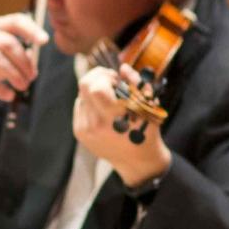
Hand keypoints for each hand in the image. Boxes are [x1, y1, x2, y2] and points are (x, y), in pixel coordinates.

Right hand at [0, 13, 48, 113]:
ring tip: (22, 86)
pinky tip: (8, 95)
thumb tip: (32, 64)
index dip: (31, 30)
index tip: (45, 41)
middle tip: (32, 78)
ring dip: (13, 74)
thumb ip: (19, 56)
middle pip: (7, 43)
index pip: (15, 21)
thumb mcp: (2, 55)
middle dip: (23, 62)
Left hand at [72, 64, 171, 187]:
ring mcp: (85, 129)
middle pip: (84, 85)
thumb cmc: (145, 130)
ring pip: (81, 95)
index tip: (116, 80)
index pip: (95, 87)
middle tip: (110, 82)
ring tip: (109, 99)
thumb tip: (122, 67)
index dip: (104, 76)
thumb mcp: (148, 106)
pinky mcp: (79, 133)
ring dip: (94, 91)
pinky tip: (103, 110)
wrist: (136, 161)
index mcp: (115, 117)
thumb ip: (137, 83)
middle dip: (97, 77)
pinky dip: (90, 103)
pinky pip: (79, 106)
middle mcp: (96, 124)